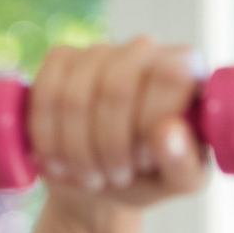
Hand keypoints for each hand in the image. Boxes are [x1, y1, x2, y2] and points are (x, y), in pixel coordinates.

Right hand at [28, 36, 208, 207]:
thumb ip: (183, 161)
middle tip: (117, 177)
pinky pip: (45, 93)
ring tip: (92, 177)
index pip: (169, 76)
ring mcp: (101, 50)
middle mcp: (147, 50)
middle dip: (110, 144)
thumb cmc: (154, 177)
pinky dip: (49, 137)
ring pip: (76, 96)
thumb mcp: (180, 181)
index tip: (144, 160)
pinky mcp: (61, 60)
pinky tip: (61, 161)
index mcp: (188, 69)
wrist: (105, 182)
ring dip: (78, 149)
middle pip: (118, 87)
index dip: (149, 123)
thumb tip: (167, 131)